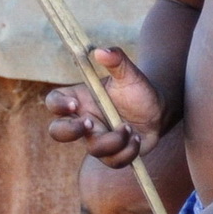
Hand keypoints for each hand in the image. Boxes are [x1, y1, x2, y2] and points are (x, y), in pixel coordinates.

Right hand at [44, 47, 165, 167]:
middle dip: (69, 131)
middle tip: (89, 124)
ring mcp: (97, 139)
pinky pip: (113, 162)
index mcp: (80, 99)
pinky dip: (126, 151)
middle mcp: (85, 120)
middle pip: (57, 132)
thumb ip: (117, 60)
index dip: (58, 105)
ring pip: (92, 149)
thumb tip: (101, 52)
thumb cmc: (138, 90)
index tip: (74, 104)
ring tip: (129, 128)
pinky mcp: (112, 154)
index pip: (54, 102)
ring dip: (112, 140)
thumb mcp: (129, 73)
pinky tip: (137, 138)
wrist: (158, 110)